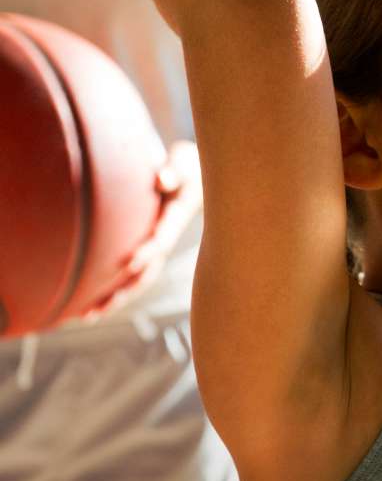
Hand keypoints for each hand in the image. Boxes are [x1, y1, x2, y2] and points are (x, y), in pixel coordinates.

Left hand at [82, 141, 202, 319]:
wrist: (194, 180)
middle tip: (103, 302)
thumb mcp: (184, 164)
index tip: (131, 260)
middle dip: (125, 287)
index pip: (164, 237)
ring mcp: (156, 250)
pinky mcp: (147, 254)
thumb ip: (174, 171)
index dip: (150, 249)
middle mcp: (166, 239)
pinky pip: (129, 277)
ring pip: (137, 281)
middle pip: (148, 271)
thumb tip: (162, 178)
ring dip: (114, 299)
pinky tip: (88, 306)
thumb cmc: (185, 168)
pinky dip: (112, 292)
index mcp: (176, 217)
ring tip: (87, 316)